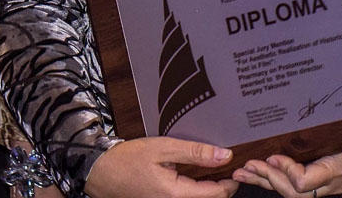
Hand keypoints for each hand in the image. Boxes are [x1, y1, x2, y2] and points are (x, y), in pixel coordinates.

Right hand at [85, 137, 238, 197]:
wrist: (102, 173)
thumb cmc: (128, 159)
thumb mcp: (164, 148)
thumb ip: (195, 153)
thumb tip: (225, 156)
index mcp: (176, 194)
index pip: (216, 194)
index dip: (231, 183)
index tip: (239, 168)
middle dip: (223, 186)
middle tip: (230, 166)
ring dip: (211, 188)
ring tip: (217, 168)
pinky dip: (197, 189)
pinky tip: (198, 173)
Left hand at [233, 140, 341, 196]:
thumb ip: (320, 146)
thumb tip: (283, 155)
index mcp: (335, 174)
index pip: (303, 183)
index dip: (285, 171)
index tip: (272, 155)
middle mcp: (328, 185)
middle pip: (291, 191)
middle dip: (267, 178)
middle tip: (247, 166)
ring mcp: (323, 186)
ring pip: (288, 191)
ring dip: (264, 181)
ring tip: (242, 173)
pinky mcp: (319, 181)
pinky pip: (293, 186)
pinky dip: (273, 179)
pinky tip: (257, 173)